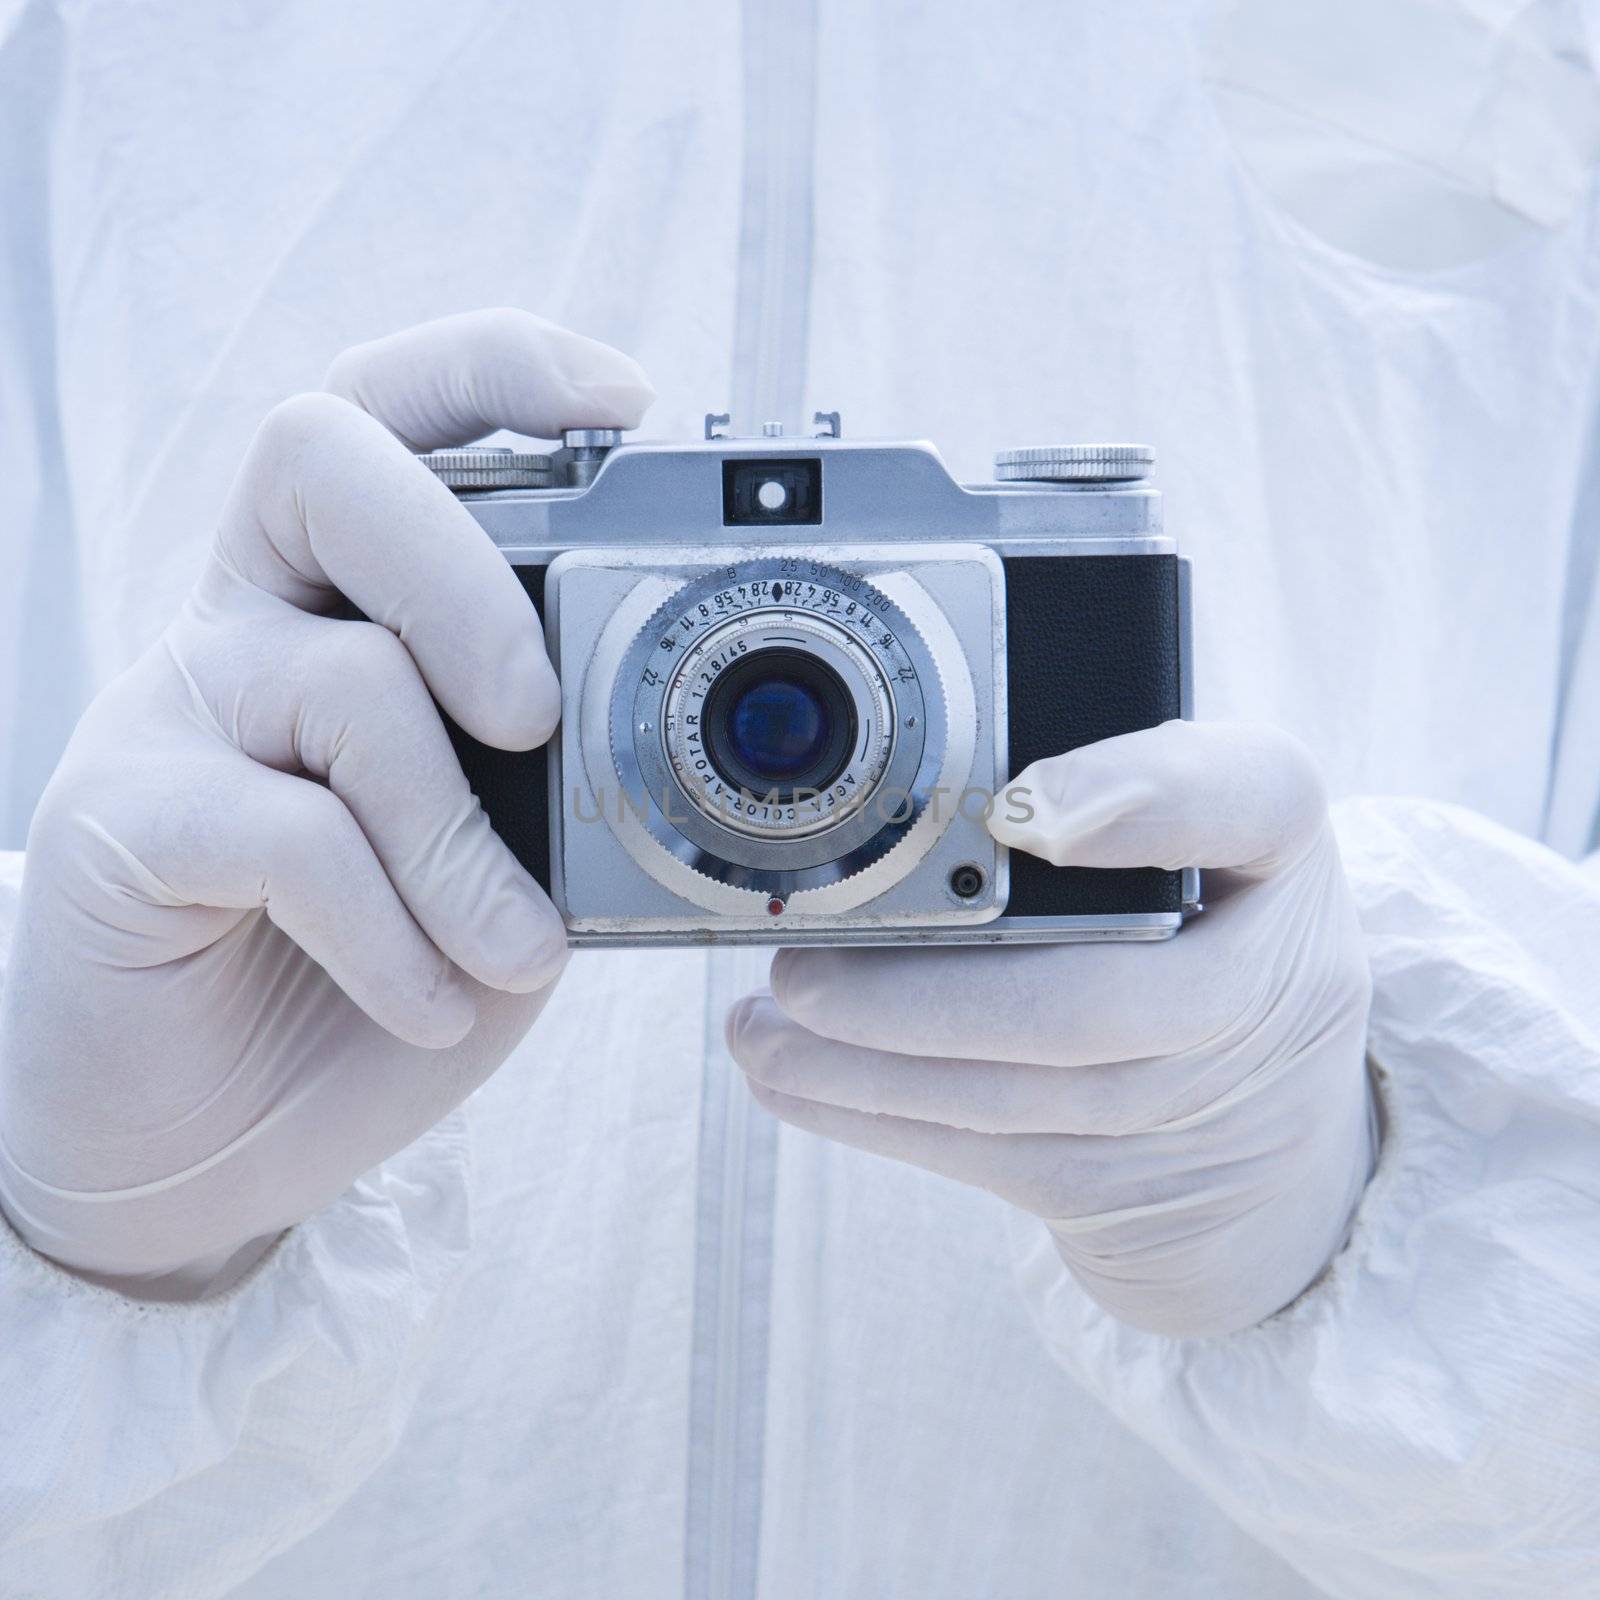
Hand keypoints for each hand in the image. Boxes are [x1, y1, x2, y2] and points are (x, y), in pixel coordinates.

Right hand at [0, 310, 652, 1295]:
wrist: (208, 1135)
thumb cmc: (377, 980)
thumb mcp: (507, 873)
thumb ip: (562, 795)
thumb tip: (670, 760)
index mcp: (350, 602)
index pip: (393, 420)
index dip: (495, 370)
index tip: (622, 405)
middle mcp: (255, 622)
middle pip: (326, 457)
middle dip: (462, 571)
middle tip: (534, 716)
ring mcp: (182, 711)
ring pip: (345, 678)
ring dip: (461, 843)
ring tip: (514, 952)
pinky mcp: (128, 821)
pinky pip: (289, 832)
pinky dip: (393, 929)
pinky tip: (430, 999)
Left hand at [728, 720, 1375, 1336]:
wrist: (1276, 1137)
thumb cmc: (1214, 933)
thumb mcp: (1206, 827)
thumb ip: (1120, 776)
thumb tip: (989, 790)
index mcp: (1280, 849)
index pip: (1252, 797)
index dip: (1138, 800)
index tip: (1020, 809)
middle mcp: (1265, 986)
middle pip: (1091, 1007)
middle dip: (922, 1000)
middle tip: (801, 969)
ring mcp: (1198, 1108)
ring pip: (1012, 1100)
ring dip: (863, 1068)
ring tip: (761, 1027)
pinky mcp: (1124, 1188)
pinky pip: (982, 1157)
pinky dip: (869, 1118)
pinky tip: (787, 1081)